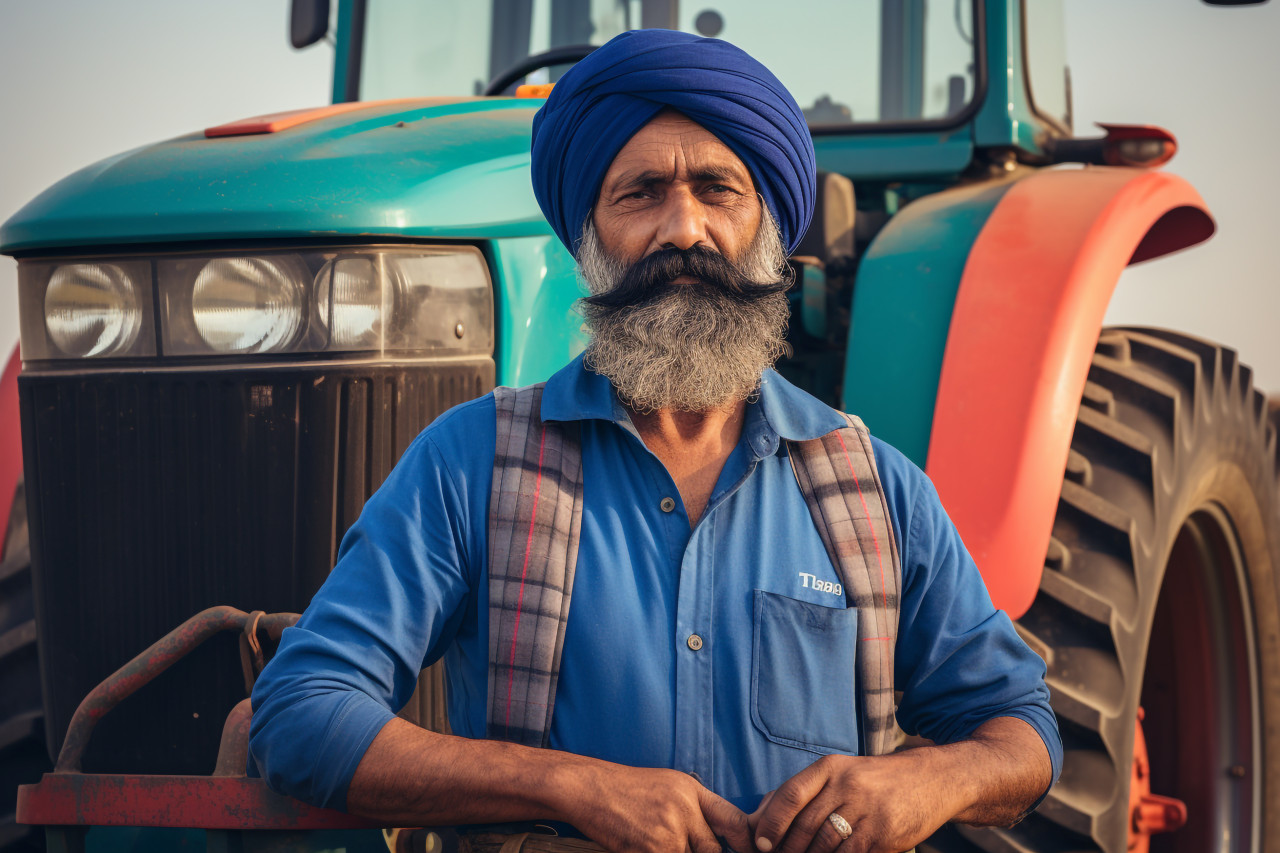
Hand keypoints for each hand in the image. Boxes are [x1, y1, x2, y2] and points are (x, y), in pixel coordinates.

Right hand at [566, 765, 753, 852]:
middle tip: (682, 843)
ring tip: (657, 839)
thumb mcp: (672, 785)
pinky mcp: (648, 852)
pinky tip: (646, 845)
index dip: (746, 842)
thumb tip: (721, 834)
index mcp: (693, 793)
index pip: (735, 822)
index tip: (749, 849)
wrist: (593, 790)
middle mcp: (684, 813)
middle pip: (712, 850)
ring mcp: (666, 835)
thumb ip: (698, 808)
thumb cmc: (631, 787)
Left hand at [747, 753, 953, 852]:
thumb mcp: (842, 773)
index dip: (772, 822)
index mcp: (831, 767)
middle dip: (788, 849)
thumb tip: (762, 815)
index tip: (762, 843)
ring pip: (825, 845)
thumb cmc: (876, 781)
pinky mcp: (883, 834)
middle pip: (806, 825)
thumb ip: (805, 791)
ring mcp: (867, 810)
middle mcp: (847, 785)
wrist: (931, 780)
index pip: (791, 794)